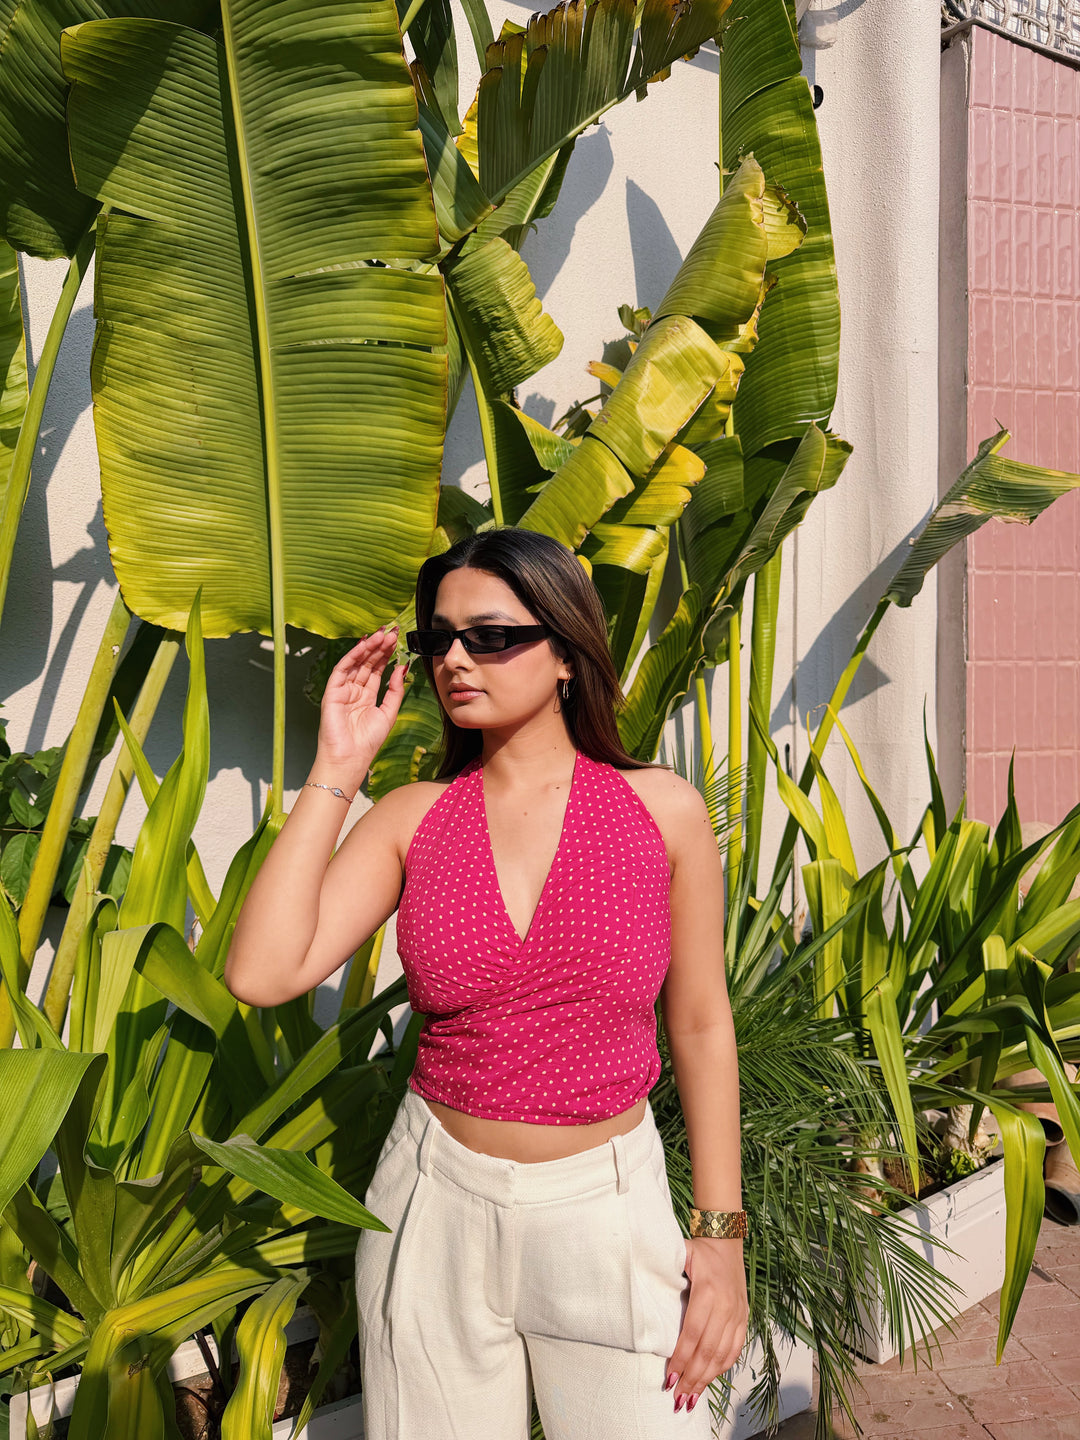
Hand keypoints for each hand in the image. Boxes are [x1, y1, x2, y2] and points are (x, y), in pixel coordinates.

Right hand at [314, 628, 408, 781]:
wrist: (350, 759)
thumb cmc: (367, 742)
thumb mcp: (389, 713)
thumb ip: (395, 690)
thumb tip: (402, 667)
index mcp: (366, 696)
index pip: (377, 670)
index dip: (386, 654)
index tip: (397, 640)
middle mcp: (354, 691)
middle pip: (367, 663)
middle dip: (379, 647)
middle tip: (392, 631)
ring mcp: (342, 690)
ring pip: (356, 663)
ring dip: (368, 648)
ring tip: (382, 634)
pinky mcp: (332, 692)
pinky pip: (342, 669)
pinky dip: (353, 656)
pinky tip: (364, 645)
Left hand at [665, 1238, 748, 1413]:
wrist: (727, 1240)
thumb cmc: (699, 1250)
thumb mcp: (681, 1253)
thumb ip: (665, 1269)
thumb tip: (641, 1281)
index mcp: (708, 1292)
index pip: (692, 1334)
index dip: (681, 1359)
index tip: (669, 1379)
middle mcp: (726, 1307)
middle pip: (708, 1350)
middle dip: (692, 1378)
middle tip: (678, 1399)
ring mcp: (737, 1314)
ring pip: (723, 1355)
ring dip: (707, 1379)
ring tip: (691, 1397)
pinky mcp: (744, 1318)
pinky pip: (735, 1349)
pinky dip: (723, 1367)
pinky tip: (710, 1380)